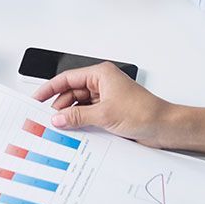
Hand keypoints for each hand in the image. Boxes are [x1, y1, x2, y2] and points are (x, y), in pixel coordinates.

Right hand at [33, 62, 171, 148]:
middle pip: (72, 92)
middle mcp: (102, 83)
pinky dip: (80, 121)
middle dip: (59, 104)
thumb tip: (57, 118)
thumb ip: (77, 117)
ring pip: (79, 104)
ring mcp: (106, 97)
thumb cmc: (145, 112)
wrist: (167, 128)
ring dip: (70, 115)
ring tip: (59, 125)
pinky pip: (88, 114)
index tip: (37, 98)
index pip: (67, 78)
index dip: (49, 88)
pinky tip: (73, 129)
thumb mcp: (104, 114)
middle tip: (46, 116)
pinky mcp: (110, 111)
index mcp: (100, 74)